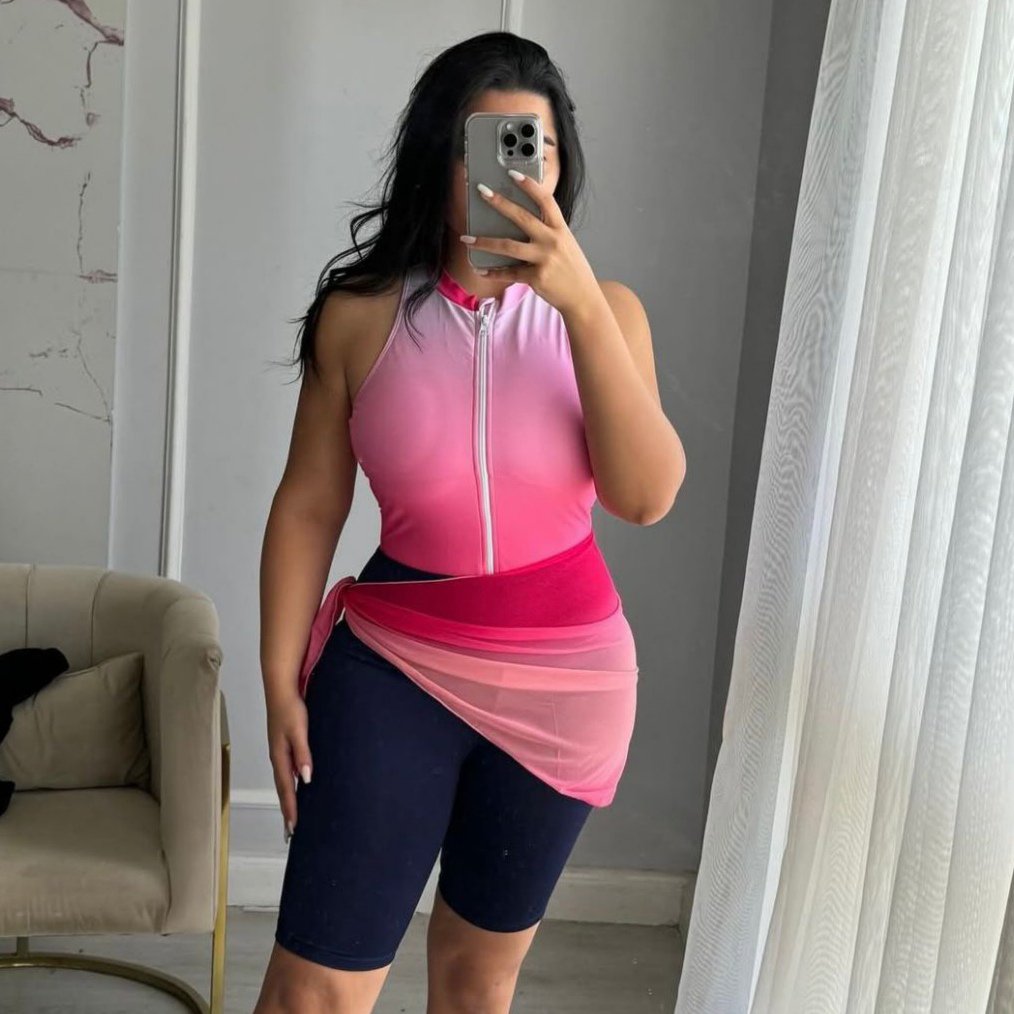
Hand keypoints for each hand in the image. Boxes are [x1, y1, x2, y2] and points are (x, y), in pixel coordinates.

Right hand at [266, 693, 311, 843]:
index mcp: (280, 757)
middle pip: (283, 789)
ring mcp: (280, 752)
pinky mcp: (284, 746)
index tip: (294, 828)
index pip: (286, 789)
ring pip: (284, 782)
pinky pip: (287, 771)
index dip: (290, 809)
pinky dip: (290, 785)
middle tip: (291, 832)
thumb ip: (303, 753)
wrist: (280, 690)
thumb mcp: (299, 731)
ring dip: (288, 799)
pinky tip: (298, 787)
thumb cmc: (291, 709)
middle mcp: (278, 758)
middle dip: (287, 810)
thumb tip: (307, 778)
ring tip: (293, 816)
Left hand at [460, 172, 600, 316]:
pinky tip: (481, 270)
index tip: (512, 174)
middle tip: (481, 191)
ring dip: (484, 242)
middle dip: (500, 203)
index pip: (545, 201)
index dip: (530, 185)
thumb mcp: (566, 244)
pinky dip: (494, 272)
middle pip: (522, 217)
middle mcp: (552, 241)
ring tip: (467, 239)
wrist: (583, 298)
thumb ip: (548, 233)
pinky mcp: (536, 278)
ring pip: (508, 246)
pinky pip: (510, 273)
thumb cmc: (572, 270)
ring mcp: (544, 259)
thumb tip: (522, 223)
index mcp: (560, 229)